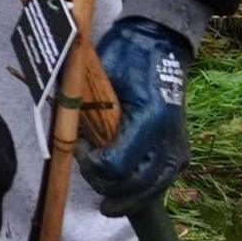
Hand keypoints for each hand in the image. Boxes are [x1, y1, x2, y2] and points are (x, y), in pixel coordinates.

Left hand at [78, 17, 192, 215]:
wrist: (159, 44)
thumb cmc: (126, 56)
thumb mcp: (99, 78)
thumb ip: (83, 109)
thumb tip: (61, 133)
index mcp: (148, 119)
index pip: (115, 165)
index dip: (90, 165)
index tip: (79, 149)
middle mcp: (168, 140)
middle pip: (133, 186)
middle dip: (105, 185)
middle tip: (88, 170)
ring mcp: (178, 148)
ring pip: (150, 192)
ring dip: (124, 196)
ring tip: (104, 194)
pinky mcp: (180, 153)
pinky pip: (160, 184)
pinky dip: (141, 192)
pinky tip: (124, 192)